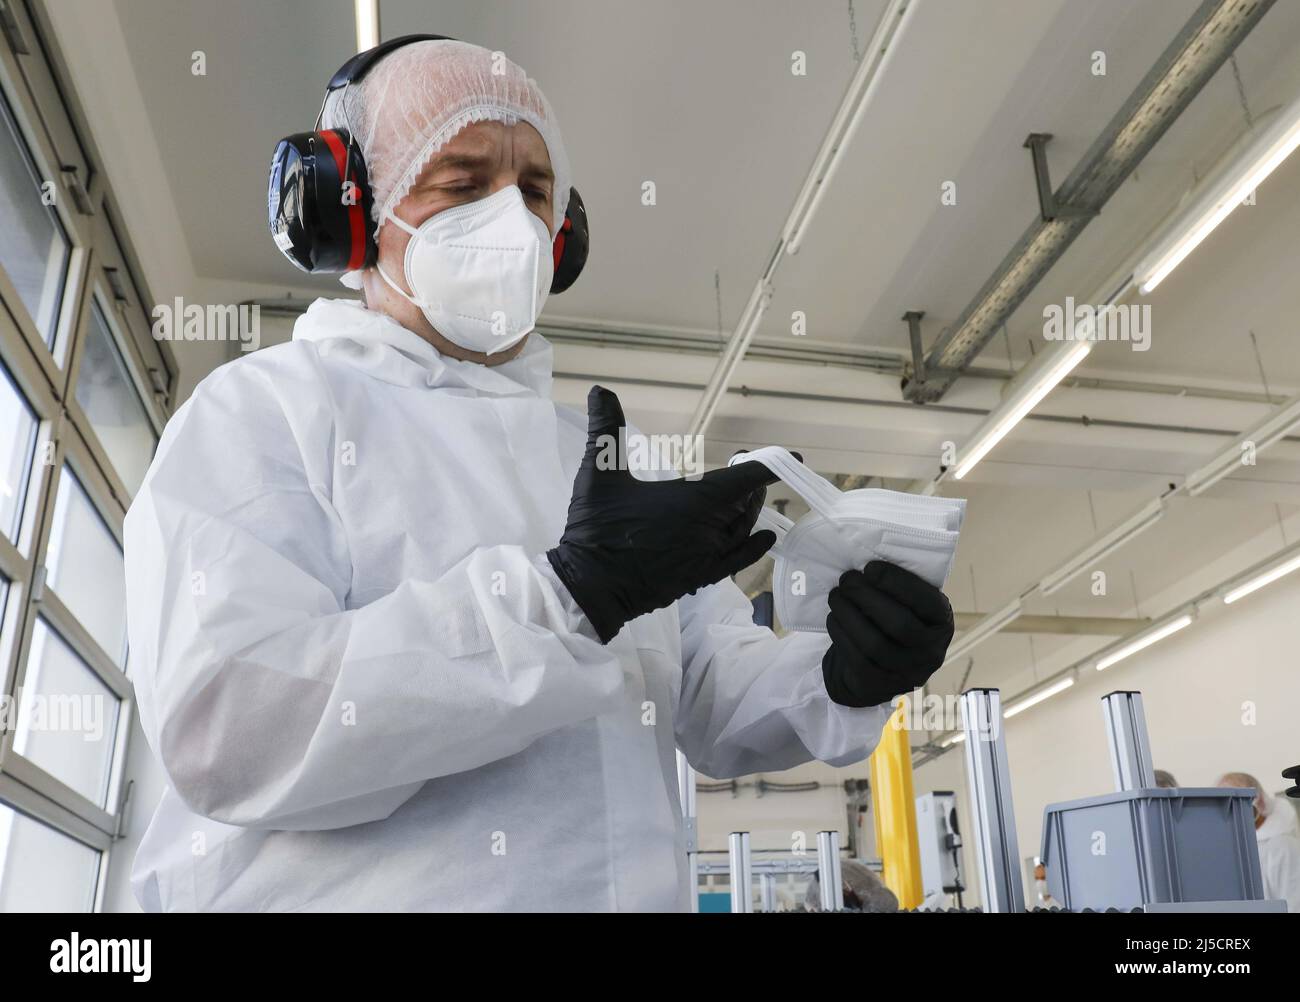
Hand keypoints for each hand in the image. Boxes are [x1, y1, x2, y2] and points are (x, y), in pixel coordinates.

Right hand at [548, 386, 777, 642]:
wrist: (592, 588)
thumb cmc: (596, 530)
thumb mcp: (599, 474)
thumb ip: (605, 429)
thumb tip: (599, 389)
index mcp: (693, 500)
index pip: (744, 479)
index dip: (767, 466)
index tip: (793, 456)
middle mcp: (709, 529)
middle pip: (745, 504)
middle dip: (749, 485)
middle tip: (744, 471)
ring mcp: (707, 557)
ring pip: (743, 530)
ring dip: (749, 511)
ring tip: (748, 498)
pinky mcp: (700, 578)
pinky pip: (738, 560)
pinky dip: (755, 547)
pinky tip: (765, 538)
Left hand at [821, 561, 954, 707]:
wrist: (878, 668)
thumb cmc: (891, 623)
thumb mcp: (907, 604)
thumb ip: (899, 586)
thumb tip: (869, 549)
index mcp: (941, 622)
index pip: (925, 601)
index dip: (896, 582)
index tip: (870, 567)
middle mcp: (931, 652)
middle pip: (898, 624)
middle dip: (867, 597)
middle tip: (846, 579)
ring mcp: (906, 673)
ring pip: (874, 643)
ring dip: (849, 614)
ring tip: (836, 595)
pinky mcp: (879, 686)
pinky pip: (857, 659)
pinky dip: (841, 634)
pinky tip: (834, 617)